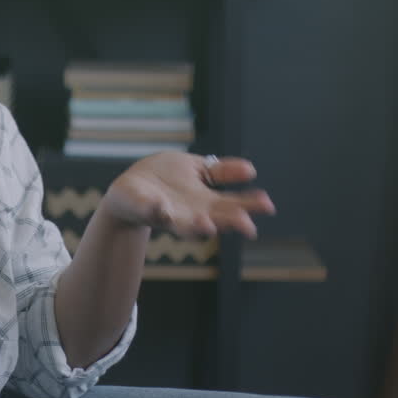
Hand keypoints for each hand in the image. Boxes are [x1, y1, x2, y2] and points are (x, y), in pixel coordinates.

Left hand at [99, 152, 275, 238]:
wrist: (131, 188)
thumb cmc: (167, 179)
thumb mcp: (197, 169)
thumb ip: (222, 172)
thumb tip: (251, 169)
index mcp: (206, 203)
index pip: (233, 206)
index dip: (250, 206)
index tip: (267, 204)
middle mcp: (192, 214)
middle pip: (216, 221)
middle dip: (230, 223)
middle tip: (247, 225)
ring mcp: (169, 215)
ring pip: (186, 226)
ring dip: (197, 227)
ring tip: (207, 224)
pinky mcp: (146, 209)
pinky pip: (151, 211)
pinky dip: (158, 211)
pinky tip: (163, 208)